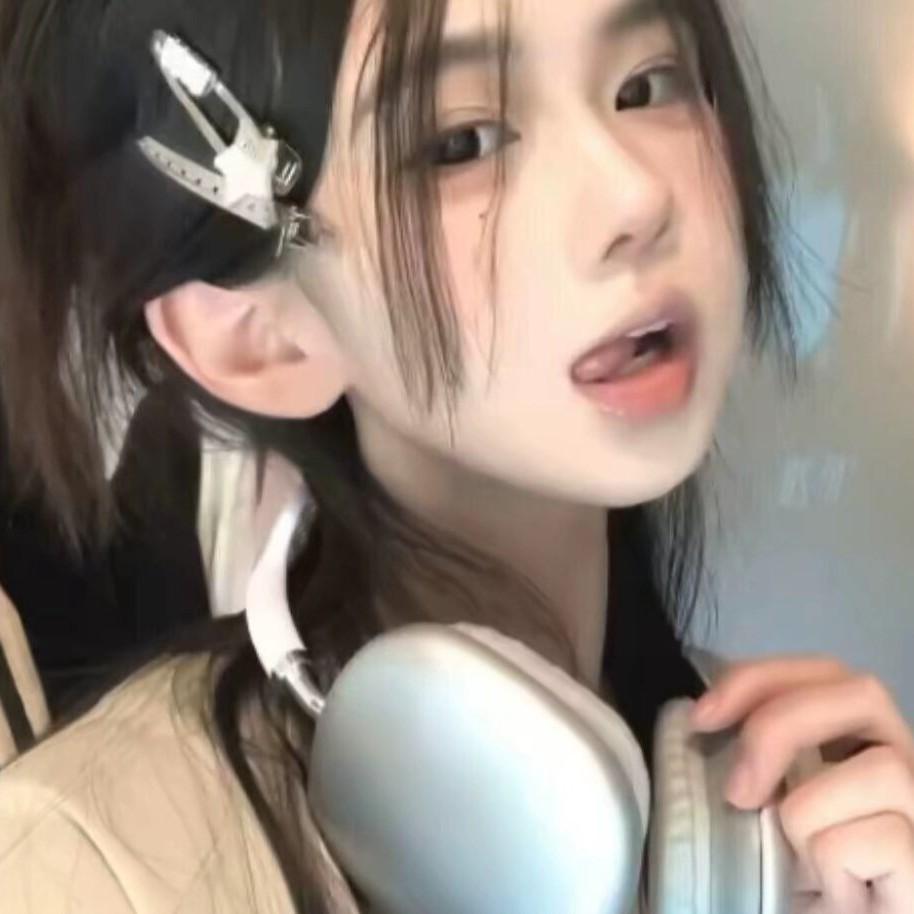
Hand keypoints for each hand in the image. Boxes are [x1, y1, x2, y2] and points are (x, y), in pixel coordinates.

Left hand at [689, 655, 913, 911]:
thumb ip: (756, 754)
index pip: (827, 672)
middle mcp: (909, 767)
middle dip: (782, 725)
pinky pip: (883, 839)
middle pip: (864, 692)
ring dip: (809, 815)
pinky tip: (837, 894)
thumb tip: (706, 713)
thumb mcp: (766, 801)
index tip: (702, 716)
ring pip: (883, 770)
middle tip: (737, 789)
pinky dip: (835, 867)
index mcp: (863, 743)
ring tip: (801, 862)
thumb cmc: (794, 877)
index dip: (763, 677)